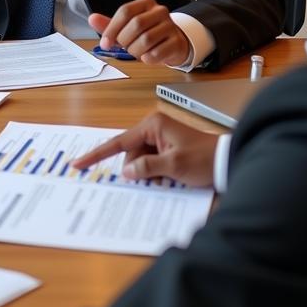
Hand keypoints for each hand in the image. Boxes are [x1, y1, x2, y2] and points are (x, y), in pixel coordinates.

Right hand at [71, 111, 218, 186]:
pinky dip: (155, 172)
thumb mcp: (174, 166)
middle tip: (156, 180)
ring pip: (141, 160)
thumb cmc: (203, 160)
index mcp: (153, 125)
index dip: (98, 154)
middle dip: (137, 170)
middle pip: (131, 153)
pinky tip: (167, 178)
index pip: (119, 142)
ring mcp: (160, 136)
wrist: (227, 161)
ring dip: (148, 173)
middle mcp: (154, 126)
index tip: (79, 163)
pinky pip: (151, 161)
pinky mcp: (167, 146)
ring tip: (167, 179)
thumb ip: (147, 168)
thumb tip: (127, 171)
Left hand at [88, 0, 191, 66]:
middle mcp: (160, 11)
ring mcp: (170, 26)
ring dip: (135, 51)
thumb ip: (109, 24)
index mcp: (146, 3)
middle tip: (125, 47)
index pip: (125, 11)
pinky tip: (148, 56)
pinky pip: (156, 53)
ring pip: (146, 39)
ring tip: (136, 51)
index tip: (105, 44)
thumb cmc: (147, 33)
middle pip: (136, 24)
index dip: (112, 29)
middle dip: (125, 40)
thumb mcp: (127, 27)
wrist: (173, 43)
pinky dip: (147, 58)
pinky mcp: (176, 42)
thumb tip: (92, 18)